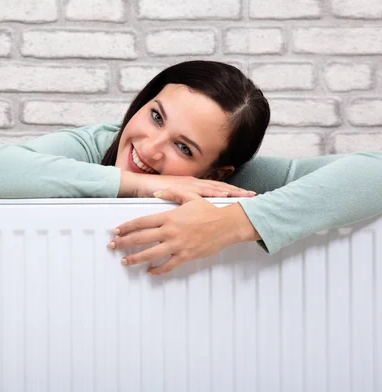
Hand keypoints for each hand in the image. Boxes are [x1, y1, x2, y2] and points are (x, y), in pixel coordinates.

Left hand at [108, 187, 260, 274]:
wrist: (227, 224)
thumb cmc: (209, 211)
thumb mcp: (190, 197)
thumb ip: (171, 193)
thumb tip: (156, 194)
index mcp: (169, 217)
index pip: (142, 222)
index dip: (127, 227)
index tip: (117, 231)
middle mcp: (170, 231)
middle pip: (141, 238)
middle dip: (124, 243)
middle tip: (113, 246)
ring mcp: (177, 245)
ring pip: (150, 254)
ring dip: (135, 258)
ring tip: (125, 262)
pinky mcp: (186, 256)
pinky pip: (168, 265)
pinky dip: (158, 270)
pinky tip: (150, 272)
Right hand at [118, 170, 255, 197]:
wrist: (139, 185)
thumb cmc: (153, 190)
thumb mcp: (173, 196)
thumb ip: (185, 200)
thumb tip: (196, 206)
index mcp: (193, 186)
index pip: (216, 189)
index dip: (232, 192)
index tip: (247, 195)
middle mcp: (193, 184)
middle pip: (220, 188)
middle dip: (237, 192)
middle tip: (253, 196)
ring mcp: (188, 187)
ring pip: (213, 189)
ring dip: (229, 192)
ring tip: (243, 196)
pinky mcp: (182, 190)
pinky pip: (200, 193)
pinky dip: (213, 193)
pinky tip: (222, 196)